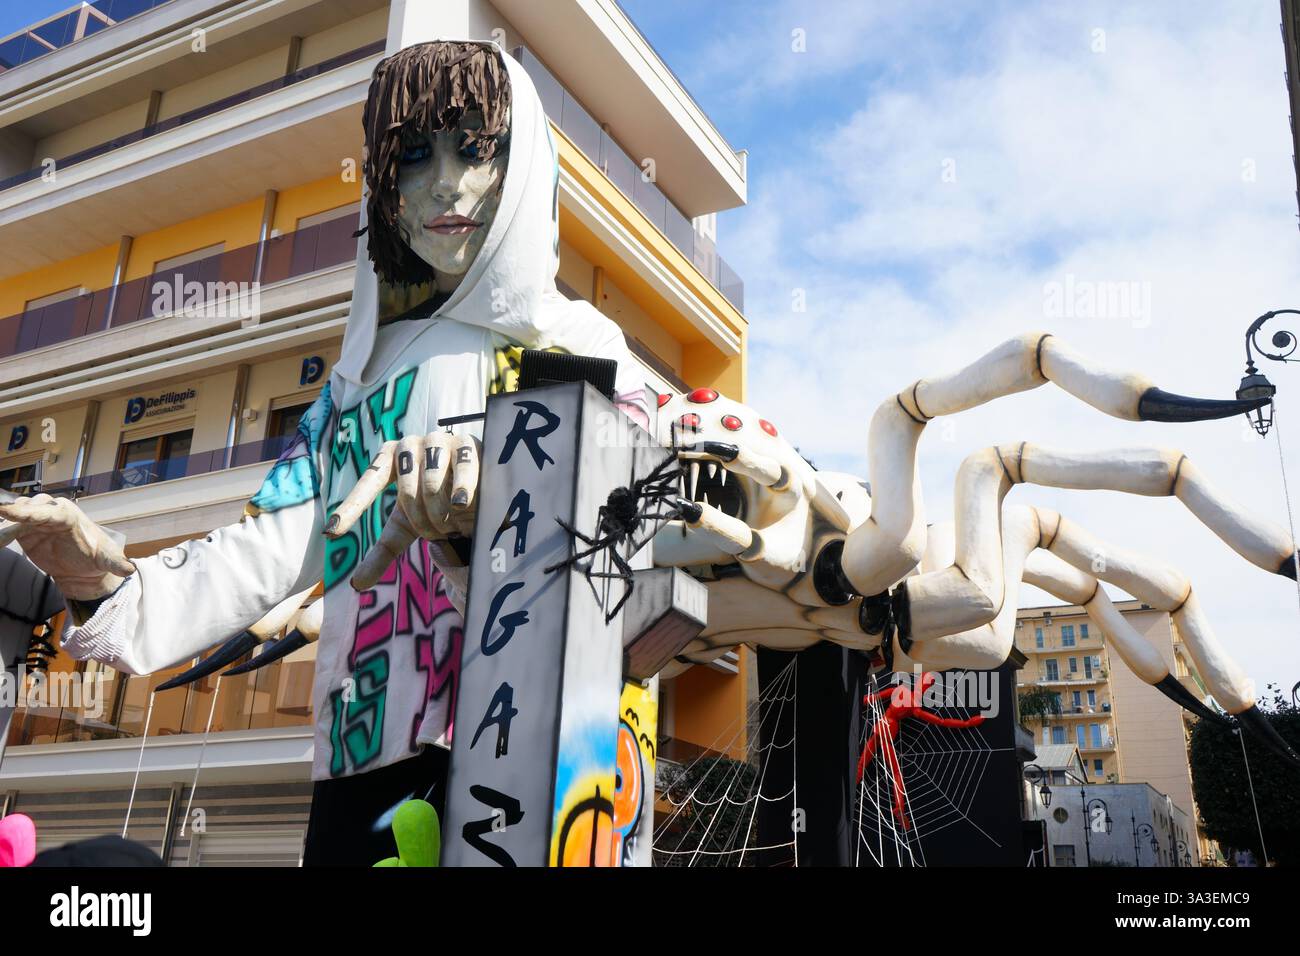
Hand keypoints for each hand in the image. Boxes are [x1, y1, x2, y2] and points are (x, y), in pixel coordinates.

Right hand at [0, 494, 134, 600]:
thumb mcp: (108, 560)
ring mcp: (37, 521)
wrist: (84, 567)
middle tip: (0, 514)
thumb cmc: (97, 558)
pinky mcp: (26, 532)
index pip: (47, 511)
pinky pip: (9, 531)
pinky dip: (1, 535)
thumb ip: (116, 563)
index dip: (28, 511)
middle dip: (12, 512)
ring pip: (15, 517)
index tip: (7, 510)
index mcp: (68, 515)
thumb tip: (130, 569)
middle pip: (28, 507)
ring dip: (3, 523)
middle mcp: (51, 512)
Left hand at [324, 431, 480, 589]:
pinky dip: (462, 492)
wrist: (476, 487)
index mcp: (388, 458)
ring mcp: (439, 440)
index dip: (351, 508)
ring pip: (432, 485)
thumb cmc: (434, 505)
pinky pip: (462, 471)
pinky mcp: (468, 442)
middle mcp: (410, 444)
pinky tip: (463, 504)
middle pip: (409, 493)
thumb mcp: (406, 528)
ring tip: (454, 518)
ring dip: (443, 513)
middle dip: (424, 521)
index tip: (332, 532)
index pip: (367, 482)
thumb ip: (382, 552)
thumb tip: (357, 585)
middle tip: (439, 531)